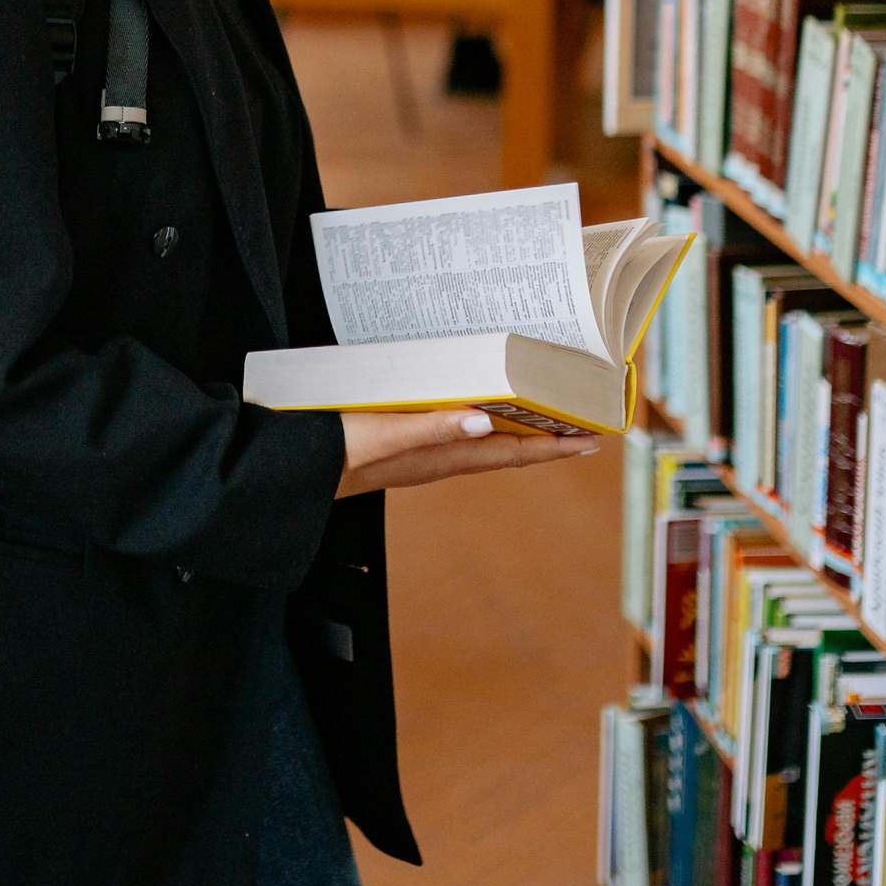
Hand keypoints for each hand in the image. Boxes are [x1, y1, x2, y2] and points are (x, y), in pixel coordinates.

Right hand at [334, 408, 598, 497]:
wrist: (294, 475)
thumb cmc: (335, 454)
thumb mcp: (384, 434)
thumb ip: (432, 428)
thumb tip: (485, 420)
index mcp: (442, 458)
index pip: (512, 453)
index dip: (553, 448)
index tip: (591, 440)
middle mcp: (439, 460)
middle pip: (506, 451)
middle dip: (545, 439)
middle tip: (580, 424)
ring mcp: (421, 457)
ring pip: (484, 445)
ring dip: (516, 433)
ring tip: (542, 416)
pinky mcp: (402, 448)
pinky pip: (457, 437)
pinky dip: (478, 424)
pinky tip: (474, 411)